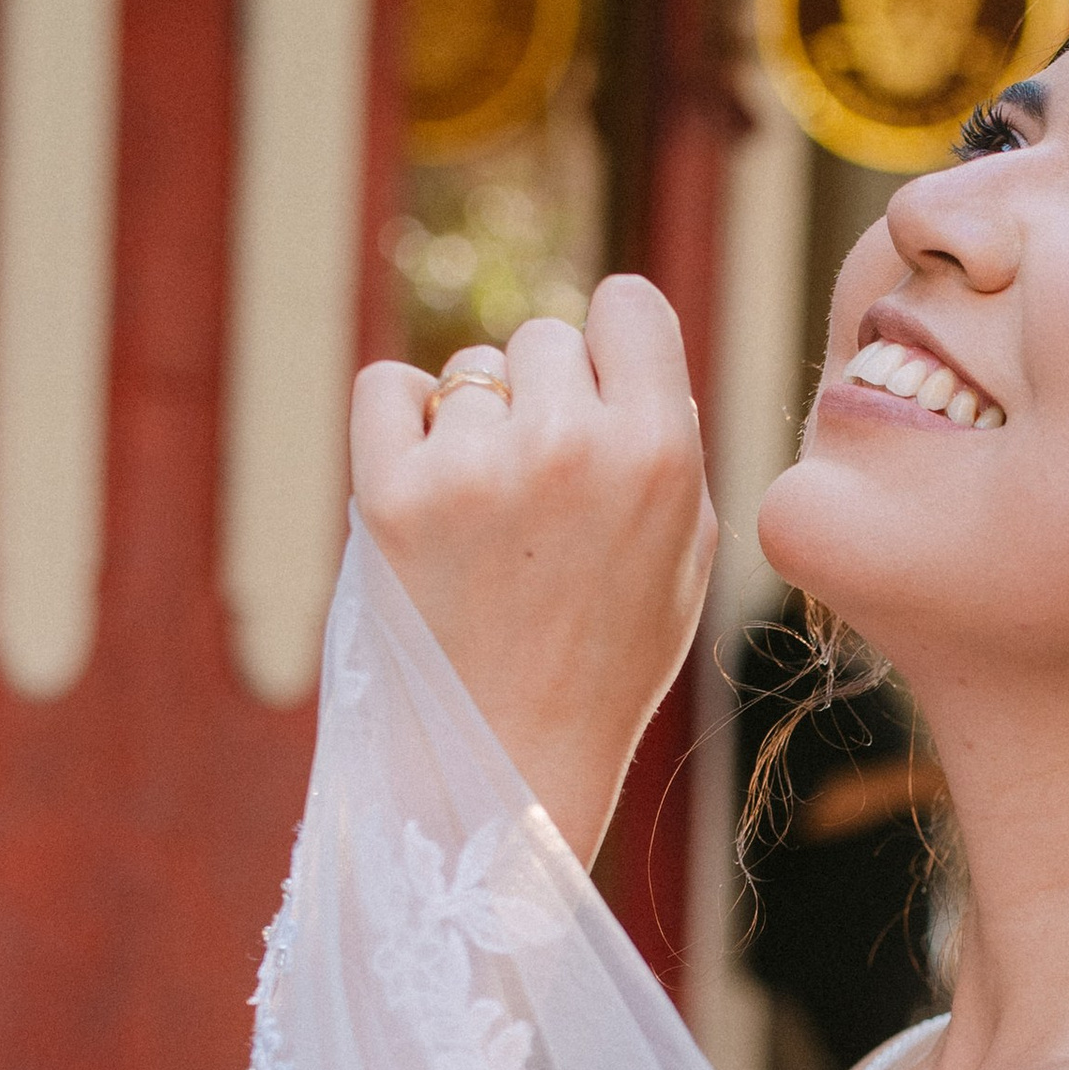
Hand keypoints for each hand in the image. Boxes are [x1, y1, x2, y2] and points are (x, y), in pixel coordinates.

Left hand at [350, 277, 718, 866]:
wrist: (509, 764)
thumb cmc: (606, 663)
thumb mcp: (682, 556)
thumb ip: (665, 443)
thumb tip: (620, 355)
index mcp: (660, 454)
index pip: (630, 304)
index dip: (613, 350)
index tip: (602, 401)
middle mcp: (569, 446)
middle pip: (544, 338)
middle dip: (543, 399)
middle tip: (540, 494)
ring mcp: (474, 467)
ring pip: (468, 372)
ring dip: (474, 425)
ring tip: (487, 522)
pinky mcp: (390, 493)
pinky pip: (386, 388)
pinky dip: (399, 424)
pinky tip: (425, 488)